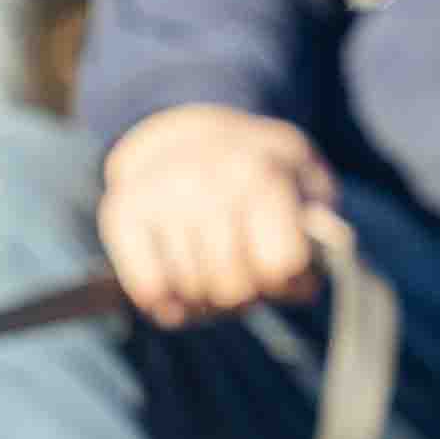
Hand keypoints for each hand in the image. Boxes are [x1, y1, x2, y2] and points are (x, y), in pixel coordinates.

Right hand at [96, 107, 340, 323]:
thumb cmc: (260, 173)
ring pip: (190, 292)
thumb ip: (319, 229)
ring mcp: (158, 196)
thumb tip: (304, 281)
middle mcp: (204, 180)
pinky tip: (178, 296)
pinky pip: (147, 288)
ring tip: (213, 281)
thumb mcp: (306, 184)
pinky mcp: (120, 213)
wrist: (188, 135)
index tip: (286, 271)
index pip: (279, 266)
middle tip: (245, 281)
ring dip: (206, 302)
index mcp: (260, 173)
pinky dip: (165, 303)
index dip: (289, 281)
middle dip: (245, 296)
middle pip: (233, 286)